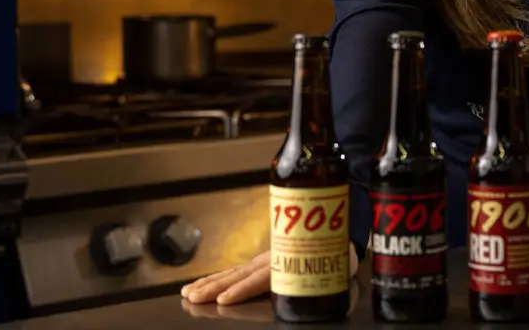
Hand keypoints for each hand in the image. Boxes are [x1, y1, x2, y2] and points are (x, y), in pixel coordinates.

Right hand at [181, 242, 358, 304]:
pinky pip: (235, 271)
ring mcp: (264, 259)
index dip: (244, 289)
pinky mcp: (260, 262)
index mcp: (290, 261)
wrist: (337, 229)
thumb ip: (328, 272)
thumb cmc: (339, 251)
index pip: (262, 278)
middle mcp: (272, 259)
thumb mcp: (337, 263)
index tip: (225, 299)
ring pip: (232, 272)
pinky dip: (215, 278)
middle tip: (193, 297)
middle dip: (215, 287)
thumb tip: (325, 281)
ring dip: (209, 283)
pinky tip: (200, 285)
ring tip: (189, 292)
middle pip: (240, 275)